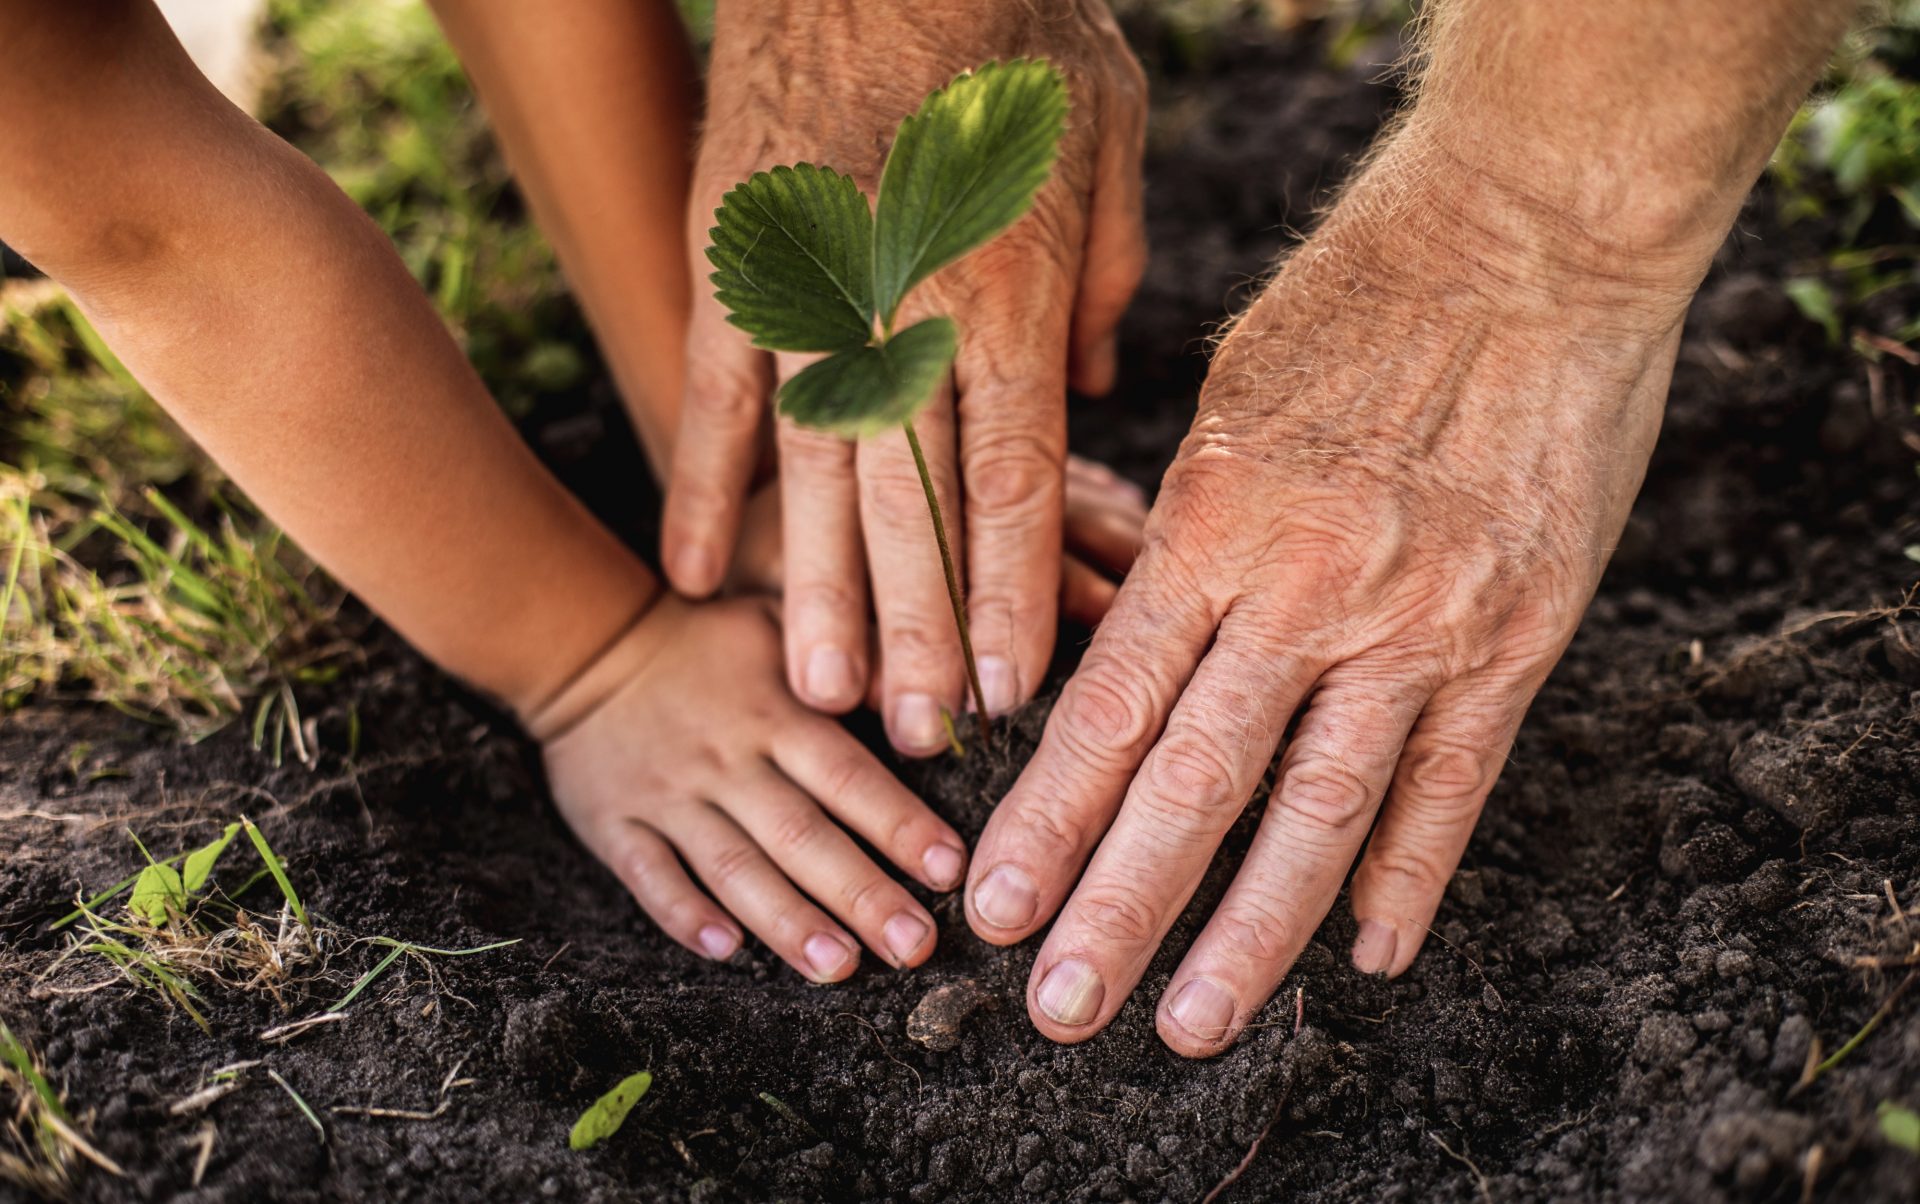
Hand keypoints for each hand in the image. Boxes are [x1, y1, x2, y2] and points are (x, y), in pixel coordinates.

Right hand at [531, 595, 968, 981]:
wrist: (588, 645)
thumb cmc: (707, 643)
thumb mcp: (780, 623)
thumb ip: (850, 661)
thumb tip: (928, 698)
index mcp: (776, 714)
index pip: (847, 777)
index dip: (899, 824)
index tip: (949, 870)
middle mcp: (728, 761)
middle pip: (801, 835)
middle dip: (861, 893)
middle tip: (914, 945)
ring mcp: (669, 796)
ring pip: (734, 867)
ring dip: (787, 921)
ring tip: (841, 966)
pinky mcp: (616, 823)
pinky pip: (649, 875)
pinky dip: (686, 914)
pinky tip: (728, 951)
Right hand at [663, 0, 1147, 756]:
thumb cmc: (1010, 26)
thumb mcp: (1107, 134)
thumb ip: (1105, 277)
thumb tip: (1092, 394)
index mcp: (1008, 289)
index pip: (1013, 480)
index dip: (1012, 593)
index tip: (1013, 689)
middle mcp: (906, 313)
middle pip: (916, 506)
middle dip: (924, 632)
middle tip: (924, 739)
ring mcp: (808, 297)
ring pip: (812, 479)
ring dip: (818, 596)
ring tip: (823, 698)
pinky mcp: (731, 269)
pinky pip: (713, 403)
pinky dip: (702, 494)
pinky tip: (694, 579)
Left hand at [964, 143, 1711, 1052]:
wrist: (1534, 235)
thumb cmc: (1359, 294)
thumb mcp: (1229, 397)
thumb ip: (1184, 525)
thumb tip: (1134, 620)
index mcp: (1213, 527)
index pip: (1110, 710)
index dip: (1047, 820)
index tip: (996, 907)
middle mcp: (1306, 594)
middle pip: (1194, 786)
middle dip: (1118, 908)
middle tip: (1058, 1008)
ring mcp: (1418, 627)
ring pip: (1319, 814)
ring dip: (1250, 935)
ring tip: (1191, 1024)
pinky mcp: (1516, 638)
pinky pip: (1453, 784)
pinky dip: (1409, 877)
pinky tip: (1369, 955)